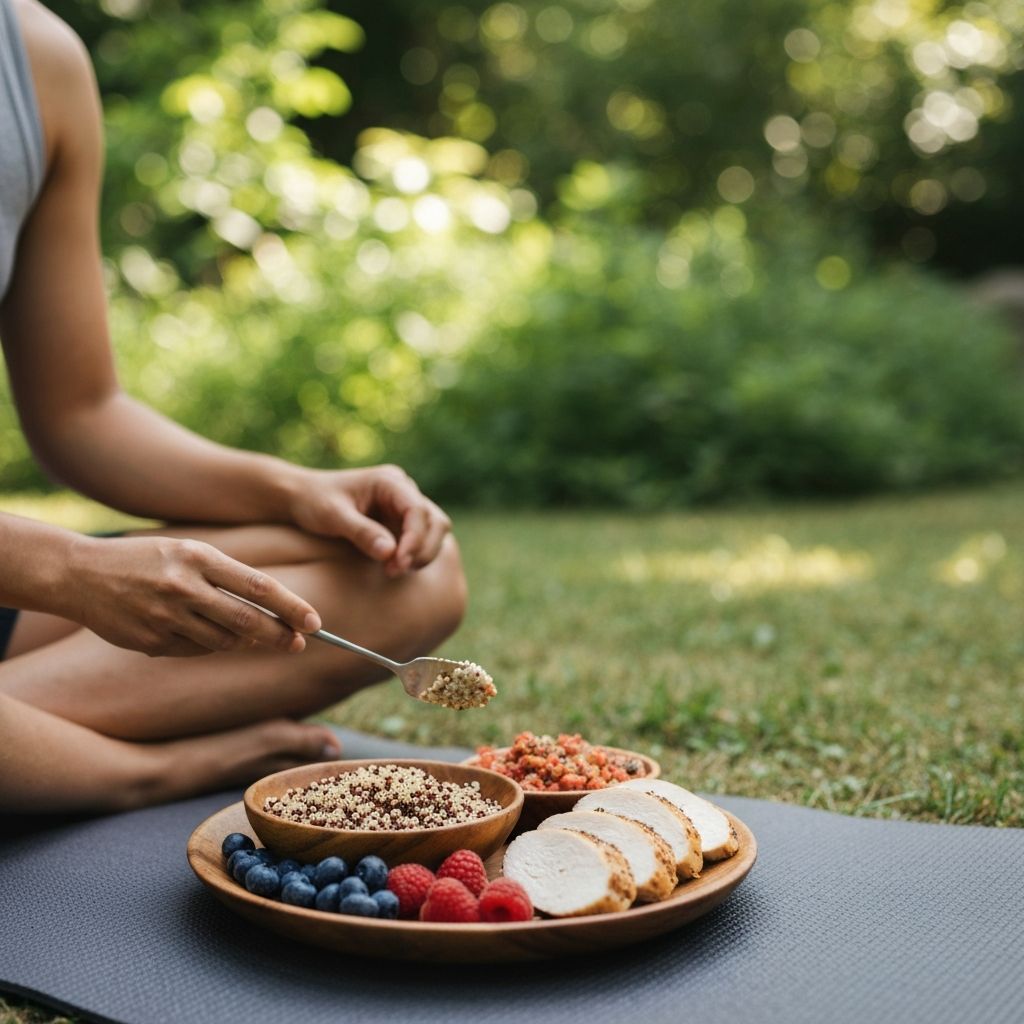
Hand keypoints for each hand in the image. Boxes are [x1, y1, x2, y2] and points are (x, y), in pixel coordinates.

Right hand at [65, 535, 321, 656]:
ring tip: (238, 630)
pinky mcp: (149, 642)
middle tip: (297, 644)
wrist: (78, 574)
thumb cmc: (147, 560)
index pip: (258, 586)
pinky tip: (193, 631)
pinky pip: (194, 651)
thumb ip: (227, 578)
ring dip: (240, 640)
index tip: (316, 623)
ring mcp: (165, 617)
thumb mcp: (189, 553)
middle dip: (278, 635)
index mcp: (198, 558)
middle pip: (247, 620)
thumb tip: (270, 612)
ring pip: (223, 641)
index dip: (292, 607)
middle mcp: (184, 587)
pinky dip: (205, 646)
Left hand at [287, 465, 451, 576]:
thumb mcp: (333, 516)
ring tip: (392, 571)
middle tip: (395, 571)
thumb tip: (390, 552)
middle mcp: (403, 491)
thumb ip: (362, 532)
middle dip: (421, 549)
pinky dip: (413, 556)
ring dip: (421, 554)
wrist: (301, 498)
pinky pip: (420, 540)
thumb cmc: (314, 501)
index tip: (400, 563)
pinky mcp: (400, 523)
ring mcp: (404, 508)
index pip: (417, 510)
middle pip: (435, 521)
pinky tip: (391, 568)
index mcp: (390, 481)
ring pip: (434, 532)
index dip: (415, 538)